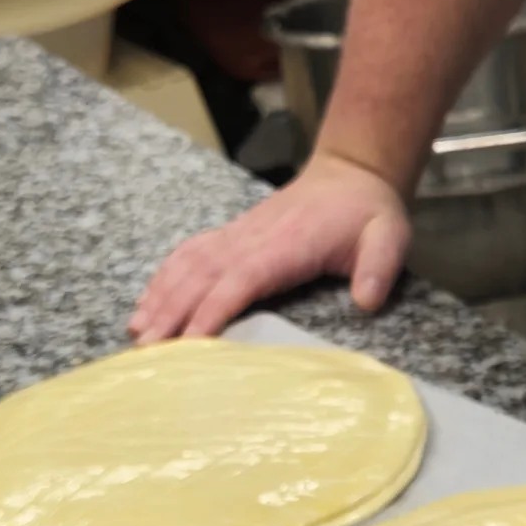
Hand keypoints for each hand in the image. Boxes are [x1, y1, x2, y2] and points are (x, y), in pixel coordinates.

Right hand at [130, 152, 411, 341]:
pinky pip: (190, 254)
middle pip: (202, 277)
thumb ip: (379, 267)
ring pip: (189, 265)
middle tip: (147, 350)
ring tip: (137, 332)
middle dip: (172, 312)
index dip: (213, 310)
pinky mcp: (233, 235)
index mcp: (285, 245)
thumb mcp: (388, 236)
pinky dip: (164, 277)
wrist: (350, 175)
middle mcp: (252, 239)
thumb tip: (367, 300)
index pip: (241, 280)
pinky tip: (148, 302)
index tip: (191, 341)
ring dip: (160, 297)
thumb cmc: (367, 212)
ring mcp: (238, 235)